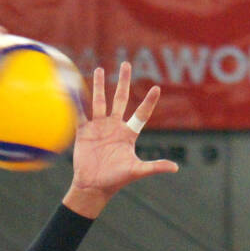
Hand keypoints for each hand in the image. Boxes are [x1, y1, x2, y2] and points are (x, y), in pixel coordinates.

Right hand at [62, 63, 178, 218]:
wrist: (93, 186)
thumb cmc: (116, 180)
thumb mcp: (136, 171)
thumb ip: (154, 167)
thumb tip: (175, 168)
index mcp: (128, 133)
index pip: (141, 113)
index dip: (149, 102)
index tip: (156, 88)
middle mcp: (114, 126)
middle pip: (119, 99)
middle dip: (123, 81)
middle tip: (126, 64)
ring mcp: (98, 127)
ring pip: (99, 101)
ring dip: (98, 85)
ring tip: (100, 69)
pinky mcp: (83, 132)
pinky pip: (80, 113)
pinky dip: (76, 102)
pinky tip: (73, 88)